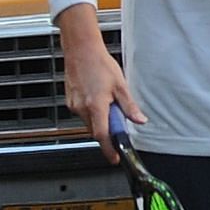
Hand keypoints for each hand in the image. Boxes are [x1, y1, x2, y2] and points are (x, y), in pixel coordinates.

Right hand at [63, 26, 141, 162]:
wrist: (81, 50)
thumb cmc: (100, 64)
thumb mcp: (121, 86)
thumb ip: (129, 107)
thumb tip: (140, 120)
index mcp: (96, 106)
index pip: (102, 135)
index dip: (109, 149)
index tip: (115, 158)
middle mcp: (82, 108)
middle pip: (96, 130)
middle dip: (107, 130)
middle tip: (117, 117)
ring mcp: (74, 105)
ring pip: (90, 122)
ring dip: (100, 119)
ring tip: (107, 99)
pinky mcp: (70, 102)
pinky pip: (83, 114)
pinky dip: (92, 112)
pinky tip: (97, 96)